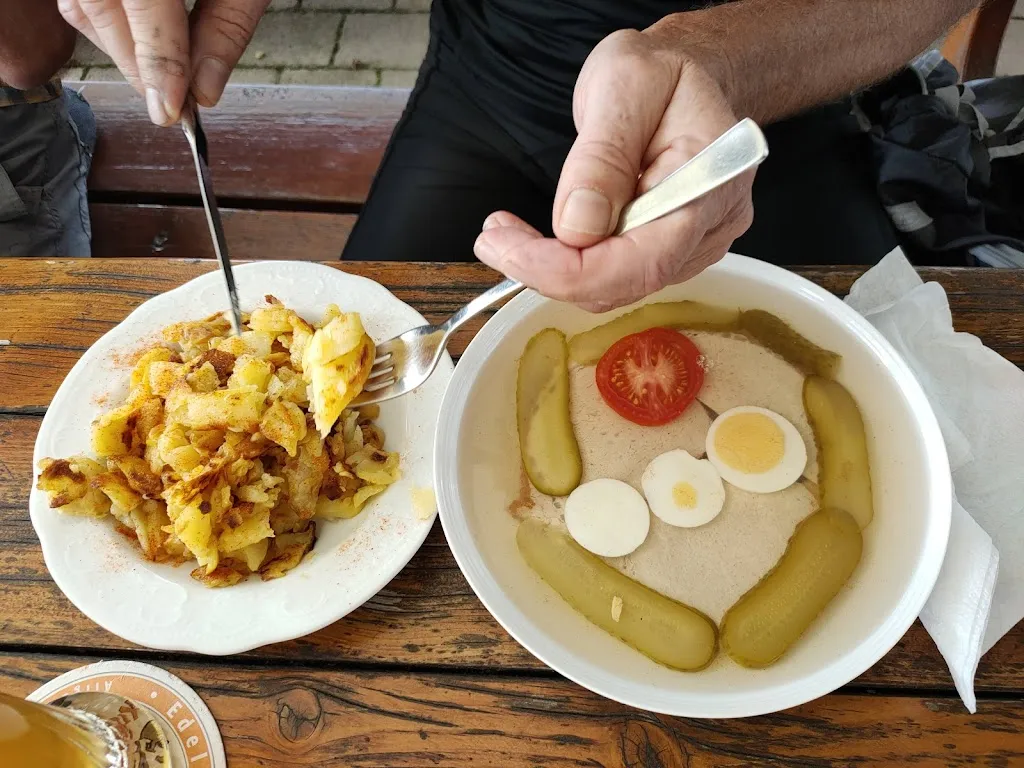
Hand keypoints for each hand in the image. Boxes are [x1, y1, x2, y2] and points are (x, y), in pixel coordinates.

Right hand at [57, 0, 268, 125]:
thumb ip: (227, 26)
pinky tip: (145, 48)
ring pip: (84, 9)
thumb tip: (206, 94)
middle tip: (174, 109)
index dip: (157, 60)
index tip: (176, 109)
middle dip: (139, 67)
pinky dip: (113, 31)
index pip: (142, 1)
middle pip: (101, 9)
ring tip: (166, 82)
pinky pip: (82, 1)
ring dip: (124, 53)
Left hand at [473, 27, 754, 311]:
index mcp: (710, 181)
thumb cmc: (661, 72)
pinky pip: (615, 275)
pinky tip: (540, 239)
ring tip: (507, 234)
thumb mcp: (624, 84)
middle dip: (550, 271)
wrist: (688, 75)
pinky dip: (569, 264)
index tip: (511, 251)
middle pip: (626, 282)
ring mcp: (694, 244)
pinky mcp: (670, 251)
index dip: (572, 272)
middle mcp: (711, 225)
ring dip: (554, 270)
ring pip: (616, 287)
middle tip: (494, 240)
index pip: (644, 259)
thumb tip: (577, 227)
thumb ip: (600, 159)